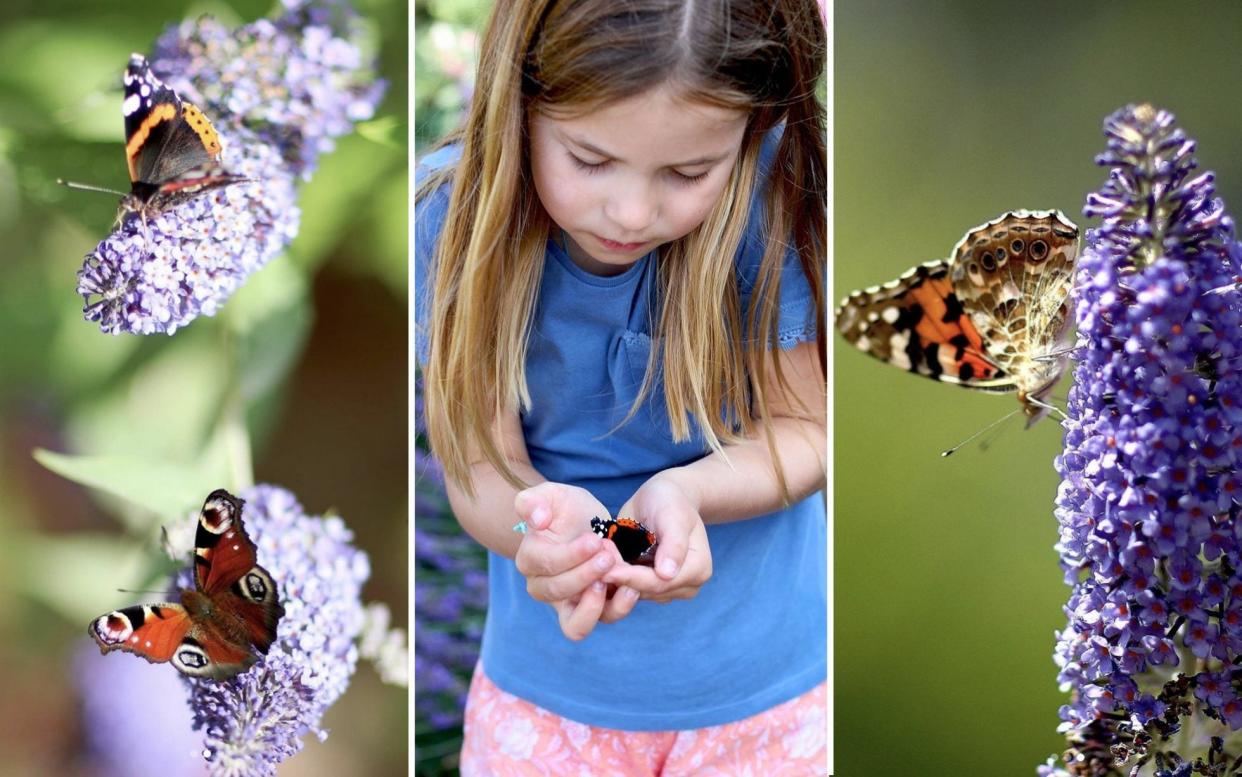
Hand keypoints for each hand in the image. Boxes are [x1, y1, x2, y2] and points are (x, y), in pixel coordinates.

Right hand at [512, 483, 638, 639]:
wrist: (588, 525)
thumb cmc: (567, 509)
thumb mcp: (552, 495)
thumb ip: (534, 501)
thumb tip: (536, 520)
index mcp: (529, 559)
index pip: (545, 564)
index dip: (570, 555)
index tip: (594, 540)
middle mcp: (542, 588)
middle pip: (559, 592)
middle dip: (586, 574)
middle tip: (608, 555)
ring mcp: (566, 604)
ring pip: (576, 624)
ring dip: (598, 603)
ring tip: (619, 579)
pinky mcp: (591, 610)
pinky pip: (600, 621)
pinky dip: (617, 608)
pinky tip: (631, 588)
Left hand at [604, 471, 711, 603]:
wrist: (662, 498)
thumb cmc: (669, 500)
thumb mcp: (672, 514)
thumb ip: (673, 543)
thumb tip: (667, 574)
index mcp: (698, 569)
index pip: (660, 582)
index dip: (632, 578)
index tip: (606, 570)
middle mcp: (686, 585)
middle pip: (646, 590)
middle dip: (619, 577)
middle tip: (593, 560)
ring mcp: (668, 589)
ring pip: (635, 593)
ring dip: (614, 577)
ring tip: (596, 556)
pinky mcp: (650, 586)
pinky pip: (628, 588)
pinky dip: (614, 576)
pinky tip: (600, 561)